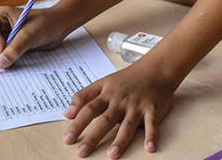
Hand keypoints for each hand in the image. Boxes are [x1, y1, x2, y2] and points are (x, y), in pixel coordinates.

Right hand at [0, 5, 68, 69]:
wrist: (60, 26)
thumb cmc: (46, 23)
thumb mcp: (29, 35)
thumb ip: (15, 49)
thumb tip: (1, 63)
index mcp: (2, 16)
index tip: (1, 50)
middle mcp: (1, 25)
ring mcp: (6, 35)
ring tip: (5, 64)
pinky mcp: (13, 45)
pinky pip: (3, 54)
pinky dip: (4, 60)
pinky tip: (9, 64)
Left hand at [61, 64, 176, 157]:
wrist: (154, 69)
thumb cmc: (127, 79)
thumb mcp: (102, 83)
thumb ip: (84, 96)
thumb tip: (67, 113)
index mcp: (106, 94)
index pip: (88, 109)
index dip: (77, 124)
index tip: (67, 139)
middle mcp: (120, 101)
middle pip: (104, 120)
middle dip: (92, 137)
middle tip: (81, 152)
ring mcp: (136, 106)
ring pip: (127, 125)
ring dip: (120, 140)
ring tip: (112, 155)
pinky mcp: (153, 110)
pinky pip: (152, 124)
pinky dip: (151, 136)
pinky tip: (149, 148)